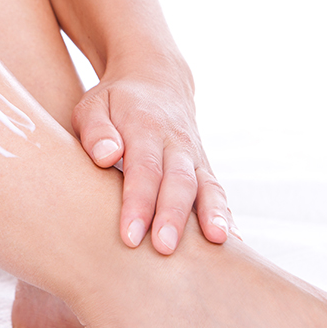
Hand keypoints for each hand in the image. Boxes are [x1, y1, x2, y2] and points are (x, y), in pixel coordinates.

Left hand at [70, 56, 236, 253]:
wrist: (156, 78)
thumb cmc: (115, 101)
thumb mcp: (93, 106)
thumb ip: (95, 130)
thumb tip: (106, 156)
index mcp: (145, 127)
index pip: (143, 169)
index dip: (138, 203)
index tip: (130, 235)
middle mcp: (175, 141)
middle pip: (178, 181)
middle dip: (173, 216)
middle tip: (164, 249)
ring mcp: (194, 153)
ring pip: (206, 185)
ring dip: (212, 214)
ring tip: (217, 242)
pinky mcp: (203, 165)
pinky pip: (217, 189)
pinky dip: (225, 214)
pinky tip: (233, 242)